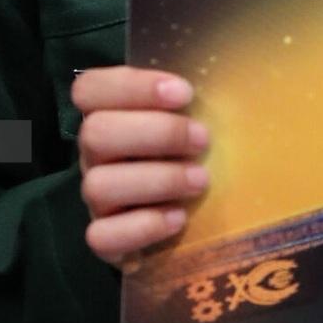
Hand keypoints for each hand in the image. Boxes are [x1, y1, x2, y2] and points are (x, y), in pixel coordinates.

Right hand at [73, 65, 208, 270]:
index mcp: (108, 115)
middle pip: (95, 133)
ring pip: (99, 185)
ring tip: (200, 180)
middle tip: (203, 140)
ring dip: (156, 179)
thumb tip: (232, 83)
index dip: (133, 87)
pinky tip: (178, 218)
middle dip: (156, 133)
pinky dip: (143, 226)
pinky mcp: (106, 239)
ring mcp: (96, 199)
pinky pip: (102, 236)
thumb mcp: (193, 120)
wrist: (190, 219)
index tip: (184, 93)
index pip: (90, 88)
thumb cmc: (193, 154)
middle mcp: (94, 155)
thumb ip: (195, 102)